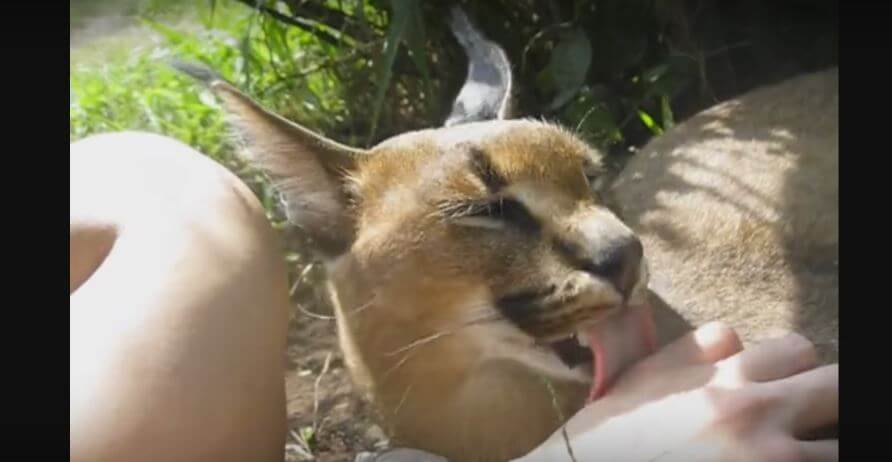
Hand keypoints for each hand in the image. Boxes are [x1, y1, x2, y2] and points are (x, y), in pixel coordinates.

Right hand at [518, 323, 837, 461]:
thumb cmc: (611, 437)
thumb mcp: (643, 380)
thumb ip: (692, 350)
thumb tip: (736, 336)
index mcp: (724, 380)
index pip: (801, 350)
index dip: (795, 369)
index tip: (786, 388)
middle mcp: (755, 417)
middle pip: (839, 390)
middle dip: (829, 402)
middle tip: (809, 420)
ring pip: (841, 446)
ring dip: (823, 447)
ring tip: (791, 452)